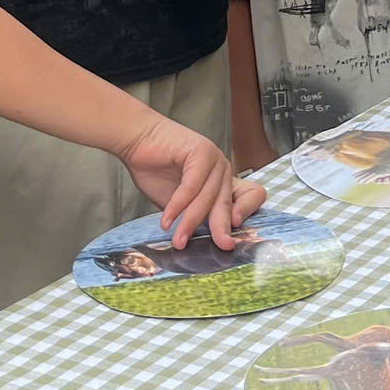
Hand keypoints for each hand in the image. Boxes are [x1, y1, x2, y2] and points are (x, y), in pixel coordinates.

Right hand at [118, 114, 268, 249]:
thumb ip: (196, 217)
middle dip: (222, 228)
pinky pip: (192, 187)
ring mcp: (214, 159)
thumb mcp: (180, 204)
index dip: (248, 212)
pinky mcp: (201, 151)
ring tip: (178, 241)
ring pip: (208, 199)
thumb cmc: (156, 171)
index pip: (253, 195)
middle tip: (220, 247)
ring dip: (190, 223)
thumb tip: (207, 244)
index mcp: (223, 181)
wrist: (137, 142)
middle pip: (228, 204)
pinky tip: (166, 220)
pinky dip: (178, 206)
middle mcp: (223, 170)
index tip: (235, 229)